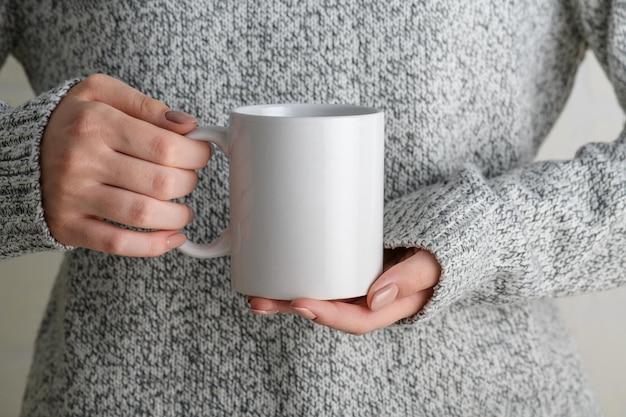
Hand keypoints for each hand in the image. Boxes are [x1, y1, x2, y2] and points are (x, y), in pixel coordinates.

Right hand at [40, 74, 211, 255]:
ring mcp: (73, 196)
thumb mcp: (101, 94)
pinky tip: (172, 237)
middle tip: (187, 178)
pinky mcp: (68, 226)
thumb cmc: (73, 123)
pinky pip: (118, 244)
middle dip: (189, 183)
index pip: (165, 146)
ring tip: (182, 210)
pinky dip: (153, 246)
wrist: (17, 154)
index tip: (200, 154)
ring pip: (143, 214)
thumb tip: (188, 125)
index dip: (196, 154)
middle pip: (160, 182)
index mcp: (95, 123)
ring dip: (177, 217)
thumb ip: (146, 105)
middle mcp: (82, 160)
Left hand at [248, 247, 440, 334]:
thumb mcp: (433, 262)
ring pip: (323, 295)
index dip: (326, 315)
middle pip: (329, 311)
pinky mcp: (353, 266)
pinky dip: (303, 277)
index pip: (356, 318)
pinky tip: (279, 274)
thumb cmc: (443, 248)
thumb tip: (375, 297)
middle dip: (293, 308)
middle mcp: (372, 299)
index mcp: (392, 305)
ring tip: (257, 293)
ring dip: (289, 296)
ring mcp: (361, 283)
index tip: (299, 303)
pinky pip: (326, 278)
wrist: (448, 235)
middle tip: (260, 301)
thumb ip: (410, 277)